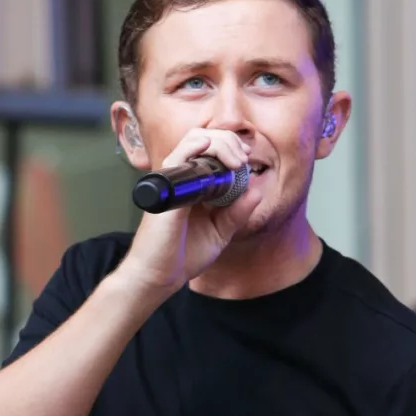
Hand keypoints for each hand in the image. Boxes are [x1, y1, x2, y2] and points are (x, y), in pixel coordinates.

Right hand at [117, 128, 262, 298]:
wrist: (159, 276)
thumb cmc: (182, 256)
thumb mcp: (220, 232)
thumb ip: (237, 212)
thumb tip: (255, 190)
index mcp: (193, 186)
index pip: (210, 150)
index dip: (230, 147)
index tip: (245, 158)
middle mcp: (181, 179)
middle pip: (203, 139)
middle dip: (228, 141)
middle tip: (242, 158)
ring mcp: (172, 182)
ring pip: (193, 141)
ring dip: (218, 142)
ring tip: (235, 159)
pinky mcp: (167, 189)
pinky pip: (177, 158)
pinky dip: (194, 147)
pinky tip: (208, 148)